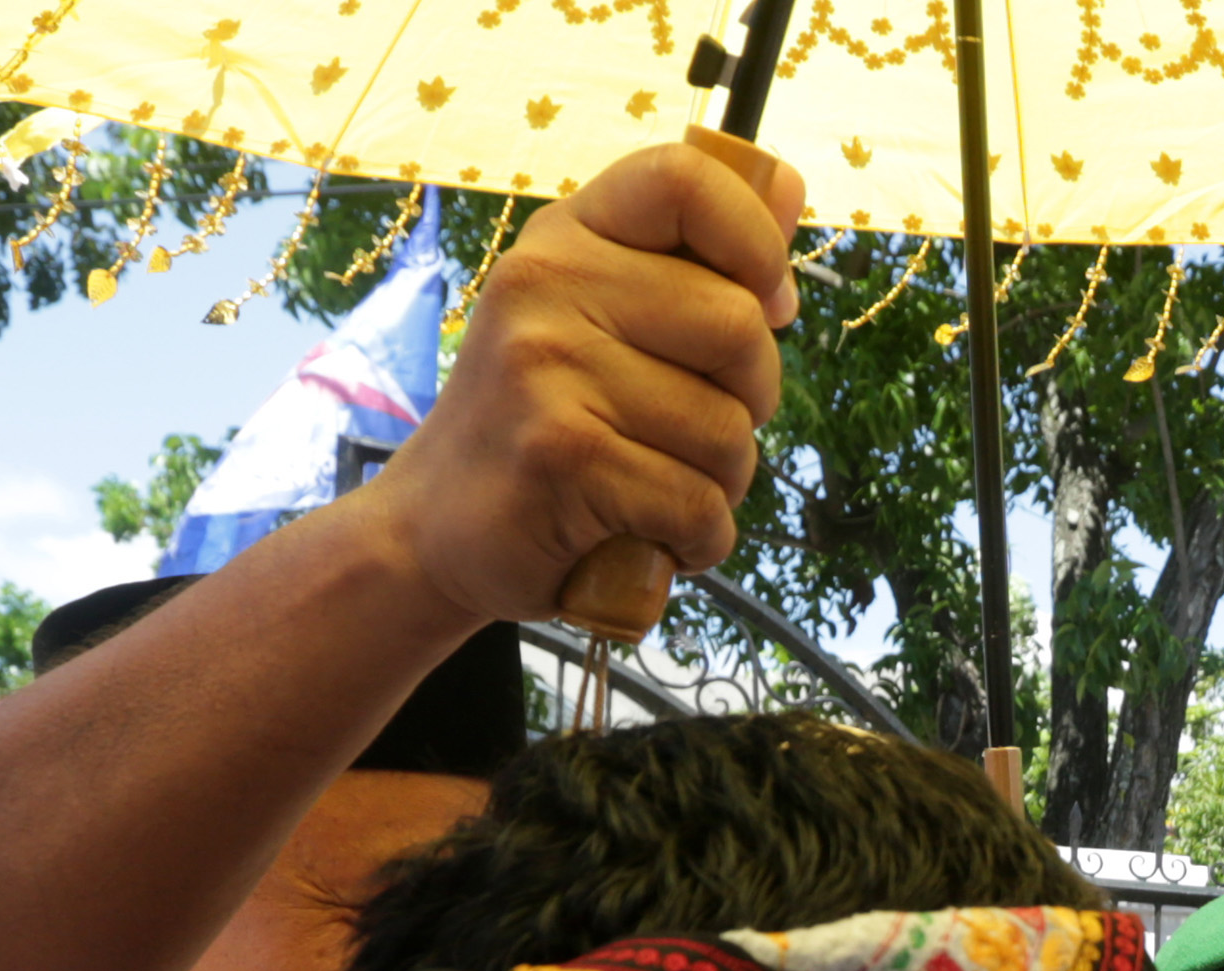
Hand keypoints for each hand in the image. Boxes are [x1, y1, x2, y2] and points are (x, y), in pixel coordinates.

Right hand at [358, 139, 803, 627]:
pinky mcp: (561, 455)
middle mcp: (546, 284)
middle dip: (751, 399)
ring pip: (729, 430)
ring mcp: (547, 367)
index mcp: (565, 238)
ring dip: (721, 484)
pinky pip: (698, 504)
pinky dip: (697, 539)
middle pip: (740, 326)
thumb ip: (692, 263)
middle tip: (696, 432)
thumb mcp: (599, 323)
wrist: (434, 537)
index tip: (767, 302)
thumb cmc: (544, 429)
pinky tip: (649, 536)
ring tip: (657, 487)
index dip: (756, 240)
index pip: (685, 179)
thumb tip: (789, 189)